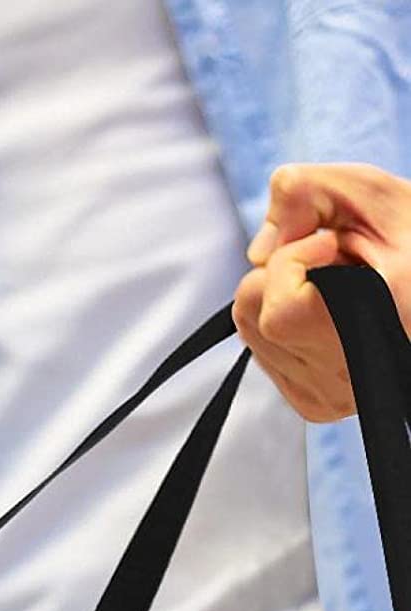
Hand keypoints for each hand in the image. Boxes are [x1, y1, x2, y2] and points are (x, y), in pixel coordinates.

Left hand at [234, 163, 410, 421]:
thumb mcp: (373, 195)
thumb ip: (309, 192)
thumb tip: (256, 250)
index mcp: (372, 327)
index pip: (280, 307)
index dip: (296, 256)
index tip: (338, 245)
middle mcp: (348, 376)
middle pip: (249, 309)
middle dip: (280, 271)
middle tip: (338, 265)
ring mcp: (329, 397)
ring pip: (249, 330)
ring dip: (281, 296)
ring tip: (340, 290)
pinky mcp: (315, 406)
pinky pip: (265, 354)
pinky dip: (285, 325)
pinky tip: (331, 315)